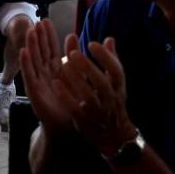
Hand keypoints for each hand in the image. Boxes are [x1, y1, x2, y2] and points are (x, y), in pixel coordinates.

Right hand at [19, 20, 74, 134]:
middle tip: (36, 22)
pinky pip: (29, 75)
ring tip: (29, 31)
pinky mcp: (34, 91)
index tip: (45, 21)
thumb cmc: (71, 102)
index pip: (50, 48)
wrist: (66, 126)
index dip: (48, 35)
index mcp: (55, 69)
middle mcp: (45, 73)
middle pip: (40, 51)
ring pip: (33, 60)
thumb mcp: (78, 76)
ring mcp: (38, 81)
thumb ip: (76, 57)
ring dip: (30, 45)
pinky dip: (25, 63)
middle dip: (38, 37)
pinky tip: (23, 52)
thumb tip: (76, 36)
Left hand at [53, 38, 136, 155]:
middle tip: (73, 53)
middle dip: (88, 68)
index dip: (106, 58)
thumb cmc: (112, 101)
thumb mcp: (115, 83)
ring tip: (64, 65)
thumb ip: (111, 61)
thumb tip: (109, 38)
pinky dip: (66, 97)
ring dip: (76, 81)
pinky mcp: (85, 122)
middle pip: (103, 83)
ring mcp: (98, 113)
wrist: (113, 135)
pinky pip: (75, 109)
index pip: (117, 72)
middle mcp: (111, 101)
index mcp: (119, 89)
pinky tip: (55, 84)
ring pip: (89, 97)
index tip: (91, 44)